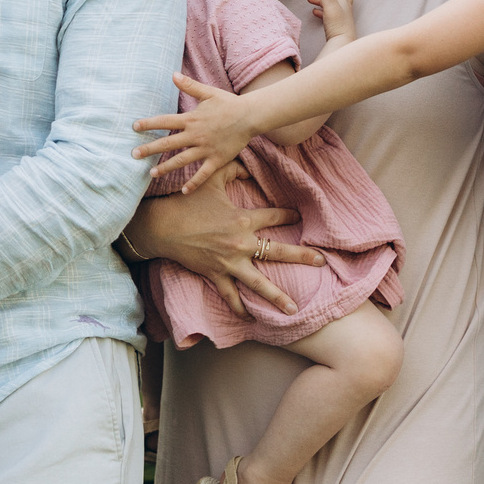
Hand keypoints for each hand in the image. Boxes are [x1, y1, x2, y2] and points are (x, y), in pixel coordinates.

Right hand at [128, 184, 315, 317]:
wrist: (162, 225)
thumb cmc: (186, 201)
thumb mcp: (212, 179)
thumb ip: (233, 168)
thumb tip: (249, 166)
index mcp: (243, 219)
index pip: (275, 217)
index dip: (289, 216)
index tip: (299, 217)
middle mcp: (240, 243)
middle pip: (277, 251)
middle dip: (302, 256)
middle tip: (321, 262)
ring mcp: (229, 262)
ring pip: (258, 283)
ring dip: (277, 297)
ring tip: (293, 310)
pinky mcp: (215, 274)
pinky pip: (230, 295)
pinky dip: (240, 307)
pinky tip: (251, 318)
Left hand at [132, 75, 259, 186]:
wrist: (250, 116)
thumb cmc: (228, 103)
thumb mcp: (208, 92)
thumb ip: (189, 86)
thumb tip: (172, 74)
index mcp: (191, 119)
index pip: (165, 121)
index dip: (149, 124)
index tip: (134, 127)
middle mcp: (195, 135)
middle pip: (168, 143)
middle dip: (150, 149)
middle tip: (134, 155)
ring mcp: (206, 149)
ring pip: (181, 160)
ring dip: (165, 167)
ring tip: (151, 174)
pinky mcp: (217, 159)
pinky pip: (203, 173)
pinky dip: (194, 182)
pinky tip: (184, 191)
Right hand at [310, 0, 356, 43]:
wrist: (341, 43)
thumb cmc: (338, 25)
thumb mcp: (330, 6)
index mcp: (344, 1)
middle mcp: (344, 8)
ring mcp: (340, 17)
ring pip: (332, 4)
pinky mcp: (336, 26)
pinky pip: (328, 15)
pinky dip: (321, 11)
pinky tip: (315, 12)